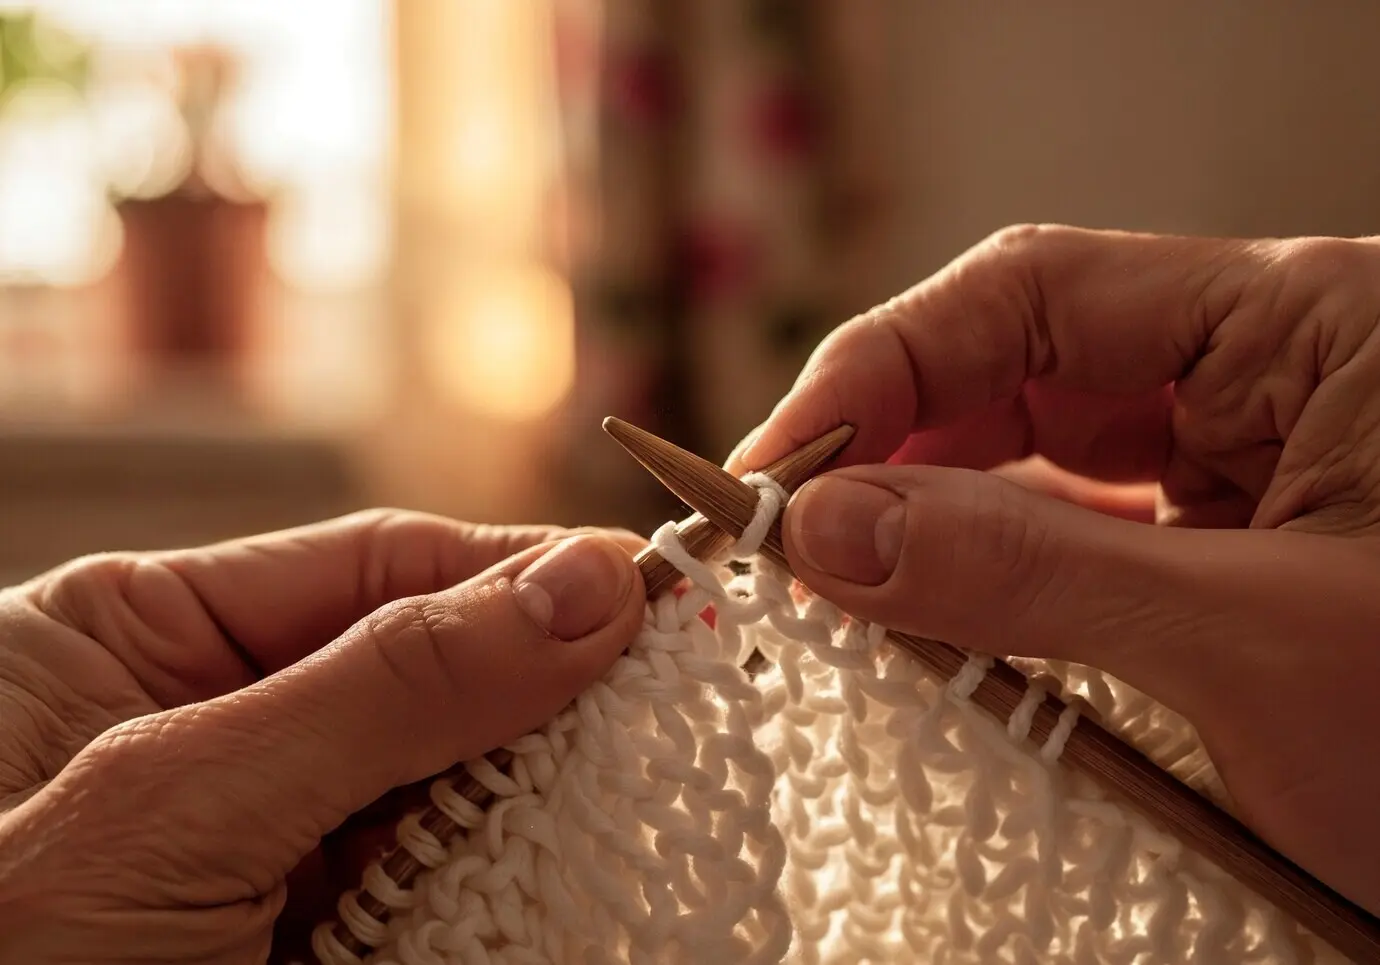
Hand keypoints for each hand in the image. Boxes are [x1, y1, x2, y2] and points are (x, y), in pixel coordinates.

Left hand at [0, 510, 644, 962]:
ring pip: (443, 780)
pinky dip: (501, 880)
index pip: (374, 564)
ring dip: (536, 790)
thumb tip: (581, 588)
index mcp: (136, 634)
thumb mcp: (174, 799)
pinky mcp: (306, 934)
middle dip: (542, 683)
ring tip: (637, 780)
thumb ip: (383, 686)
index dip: (521, 569)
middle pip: (424, 666)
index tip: (645, 584)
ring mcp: (259, 837)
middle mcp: (209, 724)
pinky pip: (430, 881)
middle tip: (669, 691)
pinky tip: (566, 862)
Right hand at [729, 225, 1379, 914]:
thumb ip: (1030, 571)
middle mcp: (1272, 372)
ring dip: (930, 510)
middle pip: (1024, 363)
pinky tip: (928, 612)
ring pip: (1040, 453)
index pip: (1040, 292)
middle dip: (892, 442)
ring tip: (833, 579)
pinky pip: (1078, 533)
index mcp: (1308, 324)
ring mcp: (1248, 465)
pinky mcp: (1229, 549)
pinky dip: (992, 572)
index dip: (887, 366)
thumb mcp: (1254, 646)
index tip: (779, 467)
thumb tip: (825, 529)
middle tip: (781, 533)